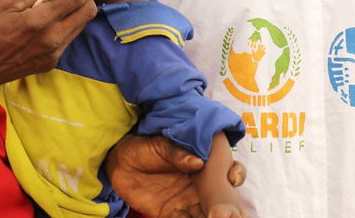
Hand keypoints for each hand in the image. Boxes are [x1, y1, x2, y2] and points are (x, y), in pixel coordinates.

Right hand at [0, 0, 97, 100]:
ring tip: (57, 1)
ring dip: (76, 9)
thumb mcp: (5, 3)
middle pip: (89, 11)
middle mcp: (54, 39)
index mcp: (41, 22)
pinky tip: (48, 20)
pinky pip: (69, 37)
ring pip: (82, 24)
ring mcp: (55, 53)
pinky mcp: (52, 62)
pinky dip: (65, 23)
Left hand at [105, 135, 245, 217]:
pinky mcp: (170, 214)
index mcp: (200, 164)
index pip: (225, 170)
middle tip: (232, 209)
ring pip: (208, 213)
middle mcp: (198, 185)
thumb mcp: (159, 145)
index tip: (232, 177)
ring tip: (216, 216)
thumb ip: (176, 153)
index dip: (235, 174)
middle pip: (222, 197)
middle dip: (231, 204)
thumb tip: (196, 162)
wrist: (118, 163)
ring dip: (215, 216)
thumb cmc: (142, 147)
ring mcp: (186, 201)